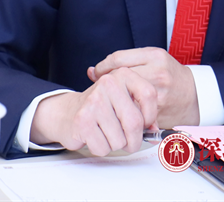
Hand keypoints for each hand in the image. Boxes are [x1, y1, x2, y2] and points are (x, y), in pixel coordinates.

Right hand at [30, 67, 156, 155]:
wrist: (69, 112)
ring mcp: (94, 100)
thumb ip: (143, 112)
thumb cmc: (103, 108)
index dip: (151, 115)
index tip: (147, 124)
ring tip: (107, 133)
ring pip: (119, 139)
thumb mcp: (125, 101)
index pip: (149, 94)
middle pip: (135, 122)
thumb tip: (154, 130)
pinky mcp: (82, 119)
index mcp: (123, 74)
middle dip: (134, 140)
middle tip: (129, 141)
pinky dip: (102, 148)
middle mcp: (109, 83)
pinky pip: (103, 147)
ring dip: (116, 145)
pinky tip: (95, 136)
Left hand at [88, 47, 199, 126]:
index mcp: (155, 56)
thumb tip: (92, 70)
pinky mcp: (157, 112)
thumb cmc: (171, 74)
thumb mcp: (153, 58)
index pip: (117, 59)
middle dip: (106, 85)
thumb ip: (125, 60)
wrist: (195, 94)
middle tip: (101, 89)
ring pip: (123, 97)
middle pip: (119, 78)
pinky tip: (122, 110)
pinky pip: (133, 112)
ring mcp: (157, 94)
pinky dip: (124, 112)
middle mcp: (157, 74)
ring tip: (110, 99)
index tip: (97, 72)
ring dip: (114, 99)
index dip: (102, 67)